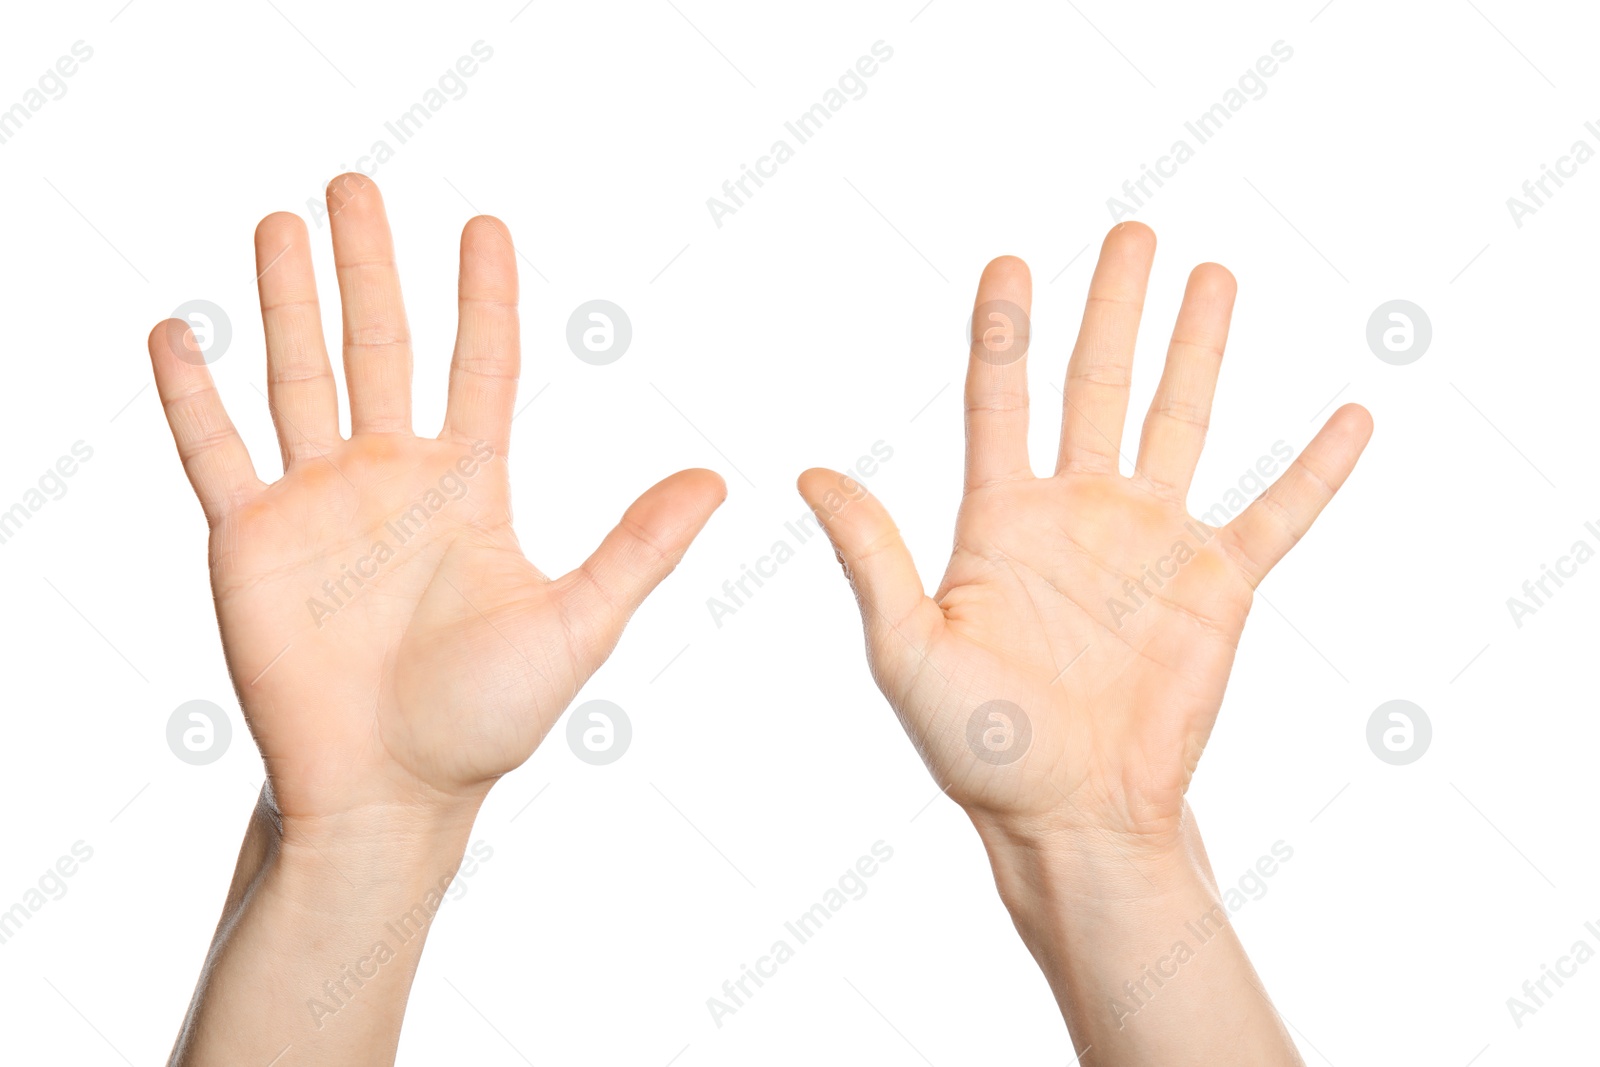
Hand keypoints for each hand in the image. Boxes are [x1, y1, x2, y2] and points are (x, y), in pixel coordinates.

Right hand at [149, 173, 724, 828]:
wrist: (389, 792)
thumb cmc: (486, 721)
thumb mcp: (577, 625)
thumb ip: (638, 549)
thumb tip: (718, 480)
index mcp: (469, 488)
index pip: (481, 367)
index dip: (485, 298)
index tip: (486, 225)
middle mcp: (391, 478)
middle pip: (379, 347)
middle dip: (368, 266)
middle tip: (355, 183)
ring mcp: (316, 503)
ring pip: (297, 376)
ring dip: (287, 300)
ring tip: (279, 222)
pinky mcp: (249, 539)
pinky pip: (214, 450)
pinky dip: (191, 393)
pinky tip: (177, 330)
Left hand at [800, 222, 1369, 853]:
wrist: (1073, 815)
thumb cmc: (980, 746)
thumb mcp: (907, 650)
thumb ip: (871, 558)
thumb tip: (812, 475)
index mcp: (1001, 518)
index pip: (1000, 397)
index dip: (1004, 329)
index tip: (1009, 260)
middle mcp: (1078, 514)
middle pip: (1097, 385)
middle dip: (1114, 307)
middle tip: (1134, 233)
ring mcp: (1152, 543)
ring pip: (1182, 421)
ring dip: (1200, 349)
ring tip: (1218, 274)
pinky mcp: (1218, 586)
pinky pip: (1278, 514)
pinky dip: (1317, 469)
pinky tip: (1352, 414)